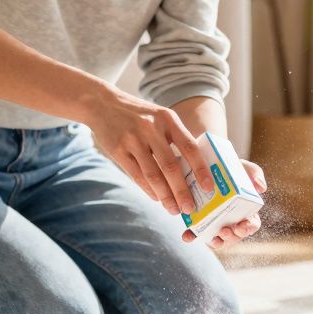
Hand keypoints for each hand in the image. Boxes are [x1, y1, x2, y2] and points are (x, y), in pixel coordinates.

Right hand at [82, 85, 212, 215]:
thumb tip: (192, 171)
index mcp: (168, 119)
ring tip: (173, 209)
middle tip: (190, 208)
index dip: (201, 169)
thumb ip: (175, 138)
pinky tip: (157, 198)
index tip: (209, 187)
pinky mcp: (117, 150)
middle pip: (171, 167)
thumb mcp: (160, 117)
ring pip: (153, 175)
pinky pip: (137, 176)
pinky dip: (149, 190)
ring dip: (165, 196)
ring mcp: (133, 140)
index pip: (190, 147)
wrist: (102, 103)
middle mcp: (151, 129)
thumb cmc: (139, 114)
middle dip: (182, 191)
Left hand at [183, 159, 267, 248]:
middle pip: (235, 236)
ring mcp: (216, 224)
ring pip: (218, 240)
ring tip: (213, 237)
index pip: (252, 224)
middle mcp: (232, 221)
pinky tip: (187, 236)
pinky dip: (192, 237)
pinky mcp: (199, 223)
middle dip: (231, 237)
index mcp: (246, 211)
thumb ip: (255, 173)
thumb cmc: (230, 170)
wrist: (204, 165)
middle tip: (225, 230)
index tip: (242, 226)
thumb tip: (262, 188)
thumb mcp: (244, 168)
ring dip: (217, 241)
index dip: (248, 228)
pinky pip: (196, 234)